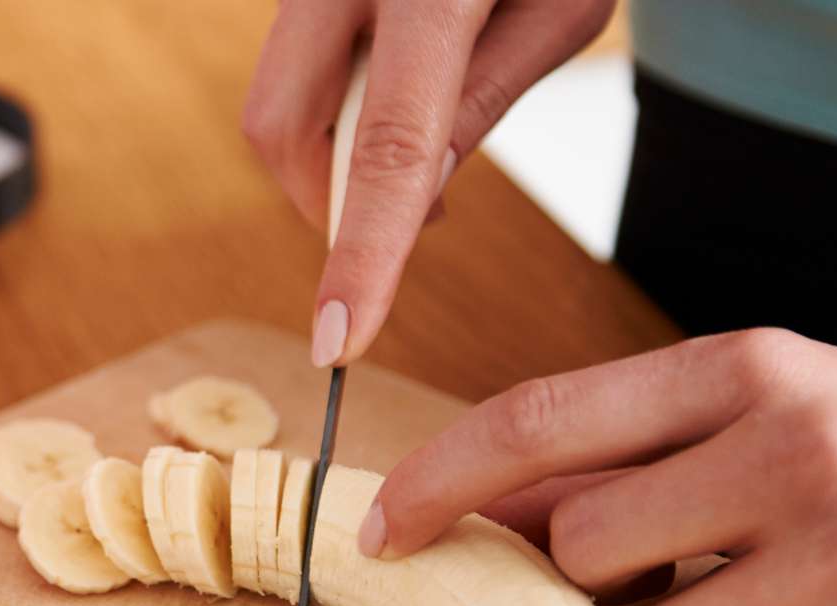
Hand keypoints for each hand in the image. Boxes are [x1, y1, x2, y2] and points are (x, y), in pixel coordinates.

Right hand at [241, 0, 616, 364]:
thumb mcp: (564, 6)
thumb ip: (485, 99)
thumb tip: (414, 196)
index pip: (388, 148)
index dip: (361, 255)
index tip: (340, 341)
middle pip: (279, 128)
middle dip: (325, 202)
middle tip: (407, 221)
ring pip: (273, 98)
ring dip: (330, 150)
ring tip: (424, 138)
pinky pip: (292, 55)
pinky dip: (332, 98)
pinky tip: (400, 81)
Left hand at [365, 329, 836, 605]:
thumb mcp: (778, 403)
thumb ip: (637, 444)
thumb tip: (478, 508)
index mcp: (753, 370)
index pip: (543, 422)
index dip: (438, 486)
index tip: (377, 536)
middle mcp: (800, 452)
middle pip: (586, 553)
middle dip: (599, 586)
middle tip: (672, 577)